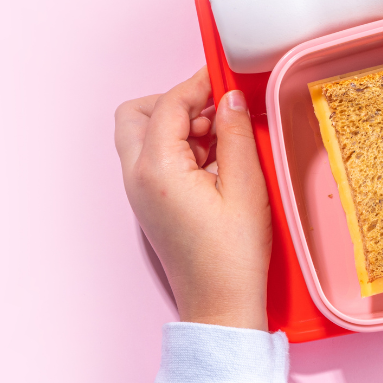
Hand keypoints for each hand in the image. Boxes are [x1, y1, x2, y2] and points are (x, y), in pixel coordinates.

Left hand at [114, 68, 271, 329]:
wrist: (220, 305)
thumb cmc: (233, 256)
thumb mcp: (246, 188)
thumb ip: (236, 135)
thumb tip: (230, 99)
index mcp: (157, 170)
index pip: (169, 105)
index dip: (198, 84)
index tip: (224, 78)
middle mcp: (138, 178)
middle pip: (136, 114)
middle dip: (175, 101)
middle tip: (215, 110)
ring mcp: (139, 192)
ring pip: (142, 135)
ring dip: (178, 124)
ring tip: (222, 139)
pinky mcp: (150, 203)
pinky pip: (153, 158)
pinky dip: (179, 147)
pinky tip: (216, 161)